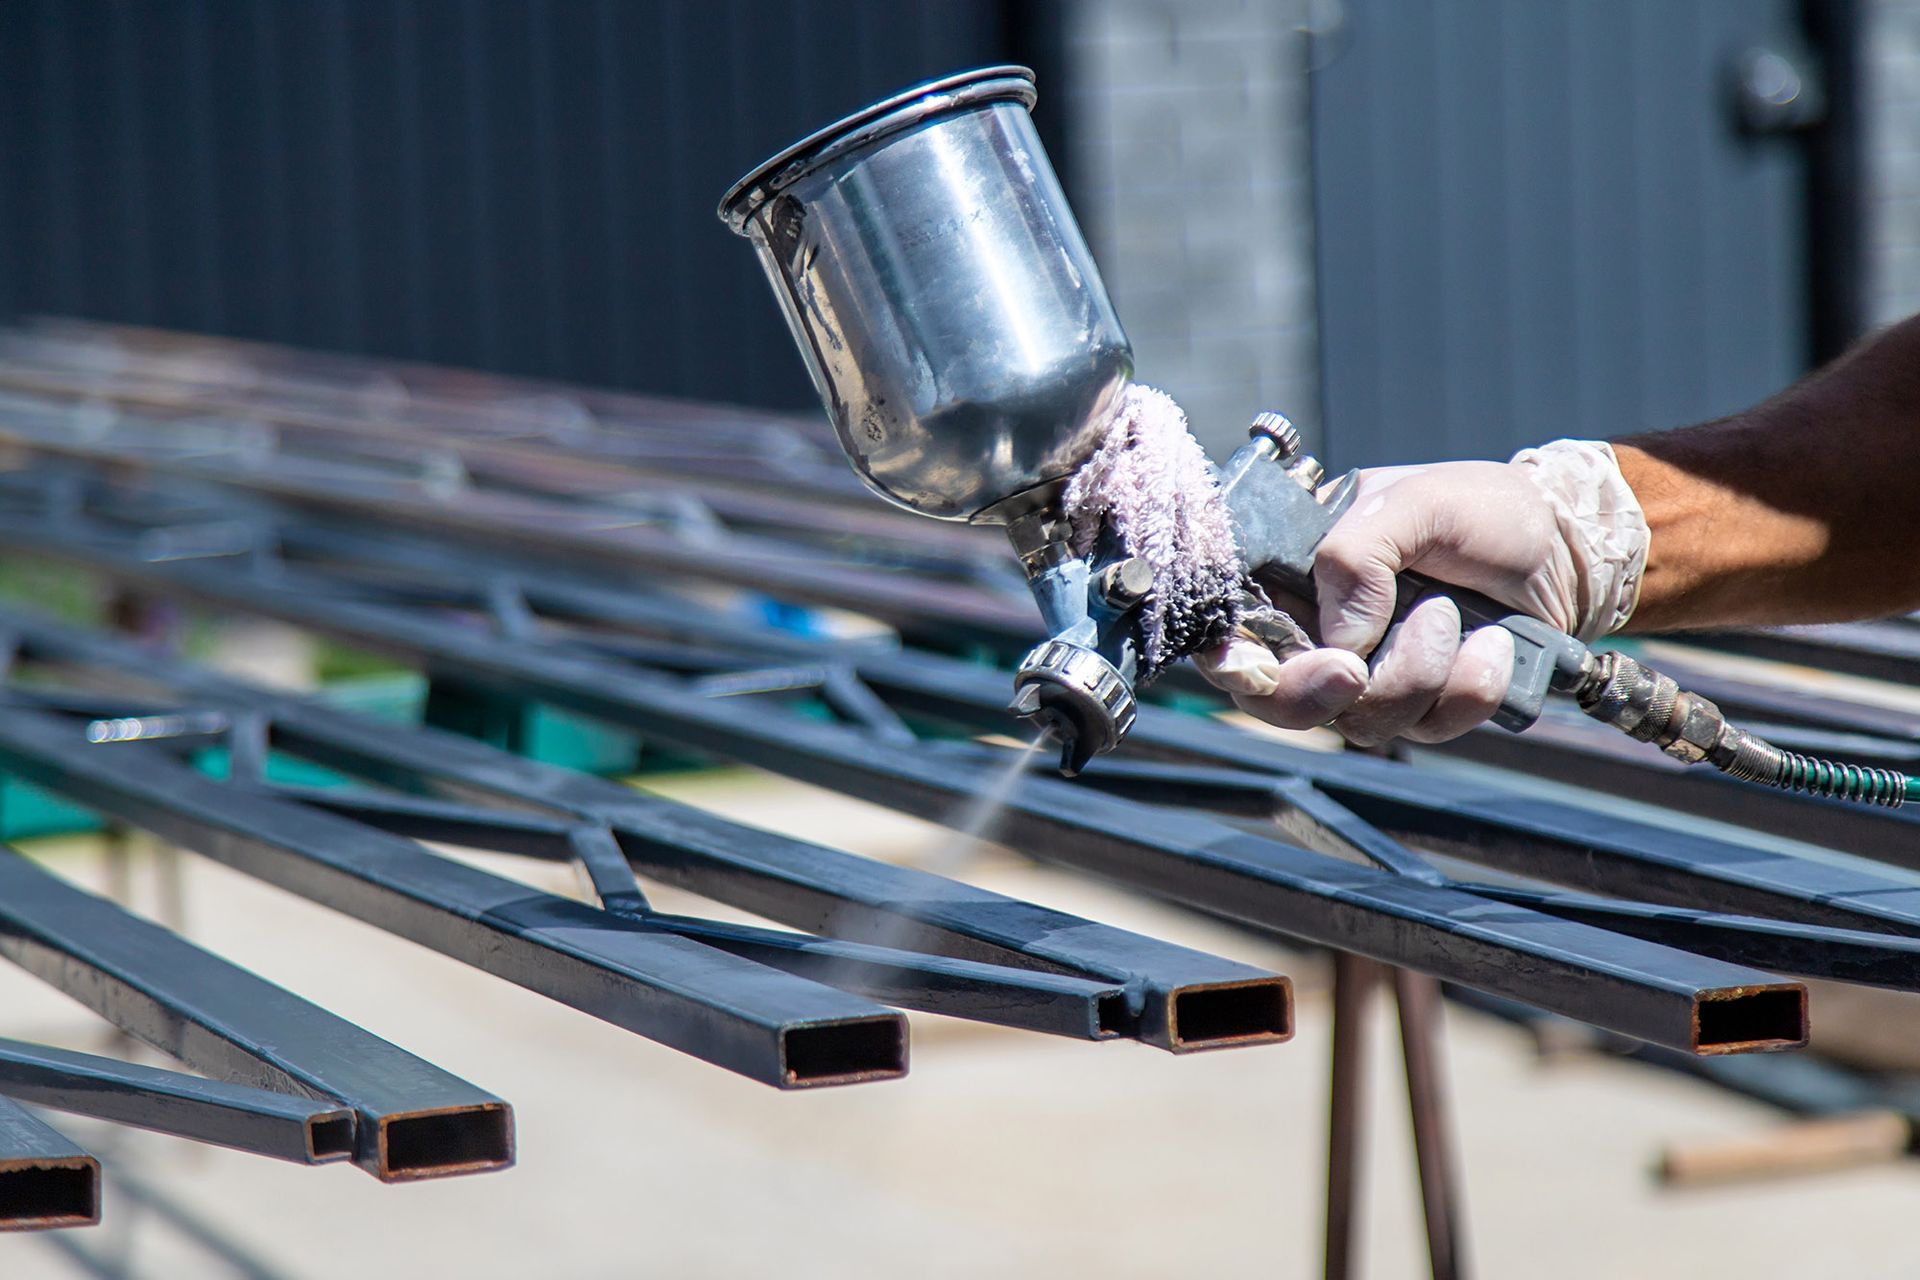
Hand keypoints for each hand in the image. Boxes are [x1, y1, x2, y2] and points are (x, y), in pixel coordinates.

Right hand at [1194, 442, 1645, 745]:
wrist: (1565, 547)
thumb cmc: (1484, 509)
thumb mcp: (1417, 500)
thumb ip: (1358, 551)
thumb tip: (1340, 637)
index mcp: (1298, 578)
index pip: (1235, 635)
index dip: (1231, 663)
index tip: (1251, 668)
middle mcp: (1325, 636)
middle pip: (1281, 701)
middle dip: (1314, 692)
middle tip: (1353, 668)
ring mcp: (1376, 678)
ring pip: (1361, 720)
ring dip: (1417, 671)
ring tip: (1454, 613)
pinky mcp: (1428, 709)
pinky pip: (1431, 727)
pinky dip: (1469, 687)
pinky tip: (1491, 645)